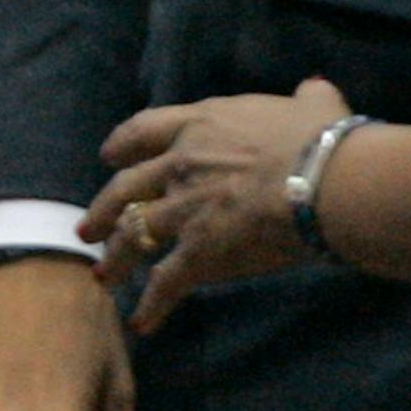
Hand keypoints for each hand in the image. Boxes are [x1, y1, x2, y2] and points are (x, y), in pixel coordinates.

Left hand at [80, 77, 346, 329]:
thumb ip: (308, 97)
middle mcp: (182, 163)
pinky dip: (151, 304)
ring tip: (104, 276)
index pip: (146, 128)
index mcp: (204, 124)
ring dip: (116, 259)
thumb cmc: (321, 138)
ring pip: (134, 236)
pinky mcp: (197, 250)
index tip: (109, 155)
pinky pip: (165, 282)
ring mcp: (185, 208)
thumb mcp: (316, 104)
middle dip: (103, 211)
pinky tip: (142, 321)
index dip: (123, 143)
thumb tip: (313, 89)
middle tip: (87, 228)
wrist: (323, 179)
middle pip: (126, 188)